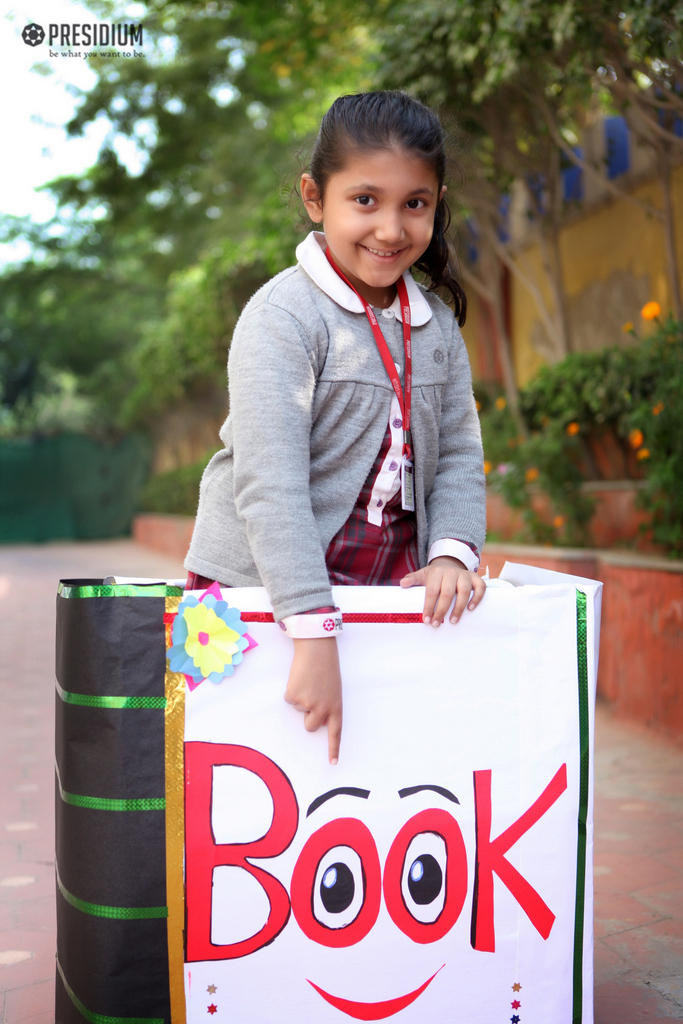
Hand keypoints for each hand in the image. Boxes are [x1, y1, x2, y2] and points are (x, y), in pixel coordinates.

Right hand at [284, 638, 342, 763]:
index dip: (333, 748)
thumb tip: (314, 716)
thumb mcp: (333, 689)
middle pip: (310, 726)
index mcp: (336, 706)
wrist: (317, 649)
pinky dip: (291, 689)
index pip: (335, 732)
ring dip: (299, 698)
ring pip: (298, 709)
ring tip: (307, 681)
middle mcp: (323, 709)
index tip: (333, 763)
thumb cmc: (326, 667)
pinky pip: (288, 698)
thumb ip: (327, 704)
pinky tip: (299, 678)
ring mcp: (308, 704)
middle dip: (307, 715)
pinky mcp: (293, 696)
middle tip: (311, 694)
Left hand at [400, 556, 485, 626]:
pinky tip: (471, 609)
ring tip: (453, 621)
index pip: (432, 591)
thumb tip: (402, 584)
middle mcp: (451, 573)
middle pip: (448, 593)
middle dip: (441, 610)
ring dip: (459, 608)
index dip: (429, 606)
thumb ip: (412, 579)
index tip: (426, 619)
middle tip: (436, 624)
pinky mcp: (475, 578)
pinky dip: (477, 598)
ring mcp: (464, 575)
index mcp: (437, 573)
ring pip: (464, 591)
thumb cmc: (434, 575)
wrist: (449, 564)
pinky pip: (480, 587)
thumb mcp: (422, 575)